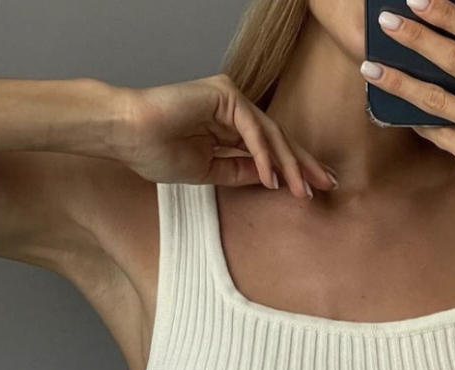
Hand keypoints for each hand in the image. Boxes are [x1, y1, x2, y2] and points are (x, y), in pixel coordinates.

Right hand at [110, 73, 336, 197]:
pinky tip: (272, 178)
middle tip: (327, 185)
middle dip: (303, 163)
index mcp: (229, 125)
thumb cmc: (156, 151)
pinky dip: (263, 154)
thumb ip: (238, 171)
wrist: (128, 134)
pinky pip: (252, 128)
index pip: (269, 147)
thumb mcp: (207, 171)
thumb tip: (270, 179)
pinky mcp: (224, 94)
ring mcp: (230, 98)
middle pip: (278, 137)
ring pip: (270, 133)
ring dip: (288, 164)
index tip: (311, 190)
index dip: (292, 168)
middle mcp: (233, 107)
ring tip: (302, 190)